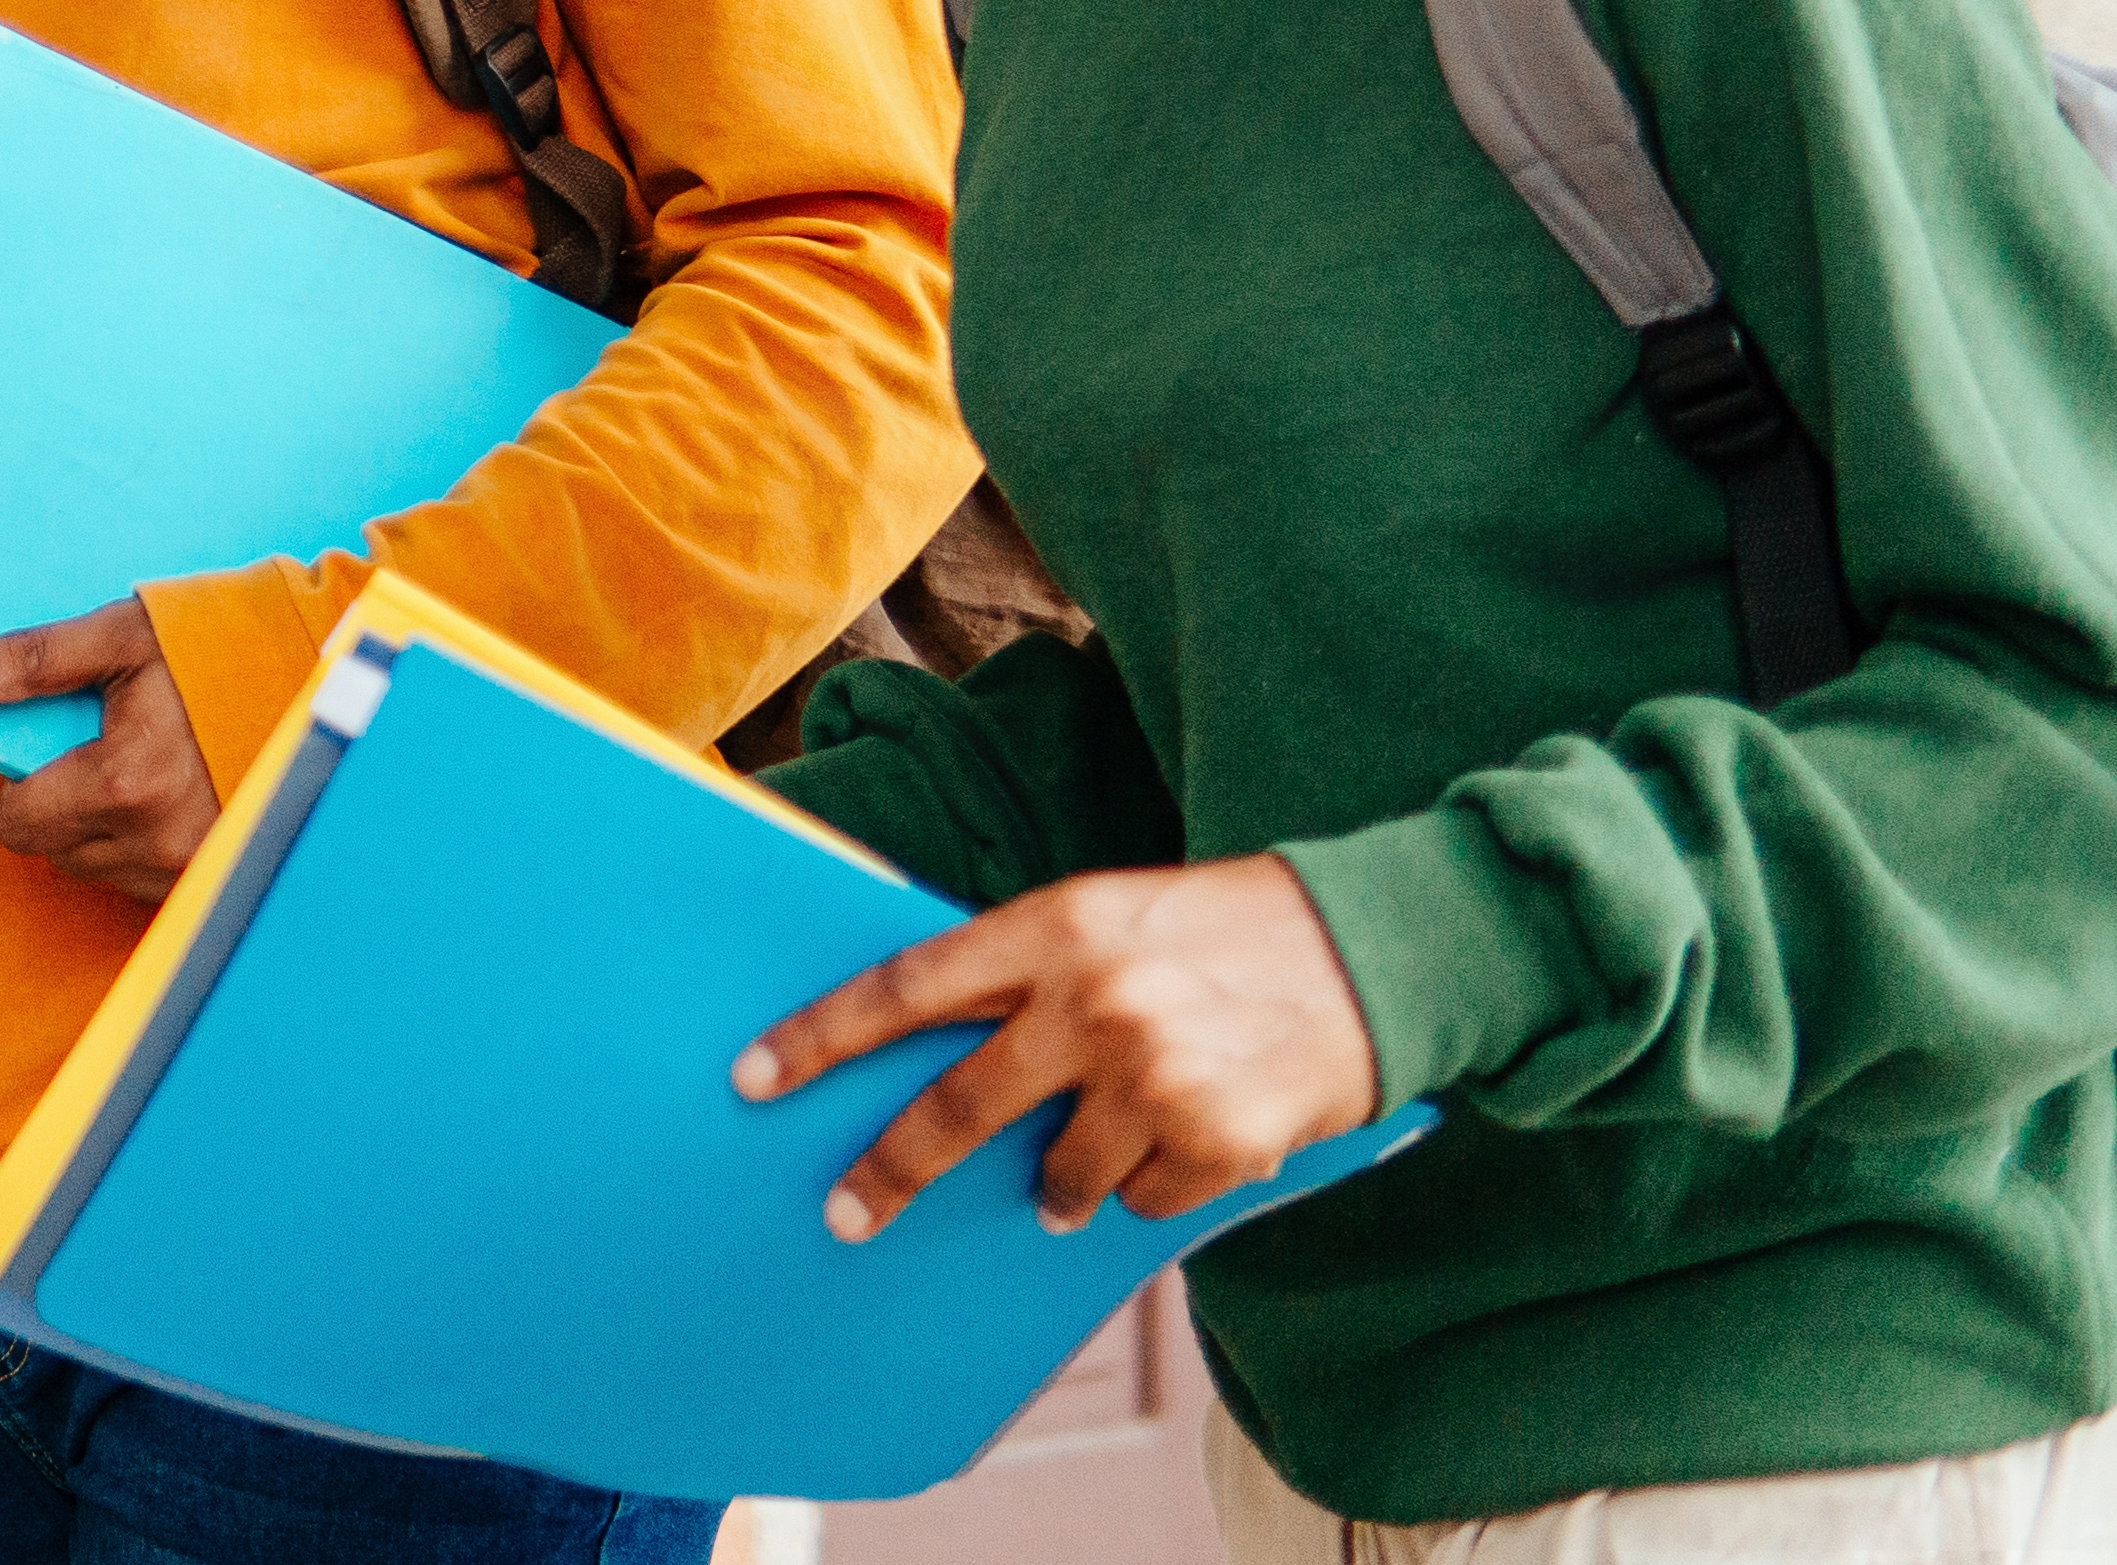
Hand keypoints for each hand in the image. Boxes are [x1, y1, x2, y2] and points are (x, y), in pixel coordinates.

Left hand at [0, 598, 220, 898]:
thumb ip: (30, 662)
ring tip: (148, 767)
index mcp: (126, 782)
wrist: (315, 669)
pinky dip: (148, 846)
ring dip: (107, 829)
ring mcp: (197, 868)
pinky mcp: (222, 878)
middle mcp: (161, 841)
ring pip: (103, 870)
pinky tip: (175, 796)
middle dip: (64, 805)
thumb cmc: (215, 644)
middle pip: (58, 851)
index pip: (20, 824)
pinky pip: (149, 882)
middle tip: (104, 749)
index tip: (50, 750)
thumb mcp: (117, 637)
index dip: (21, 786)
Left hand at [732, 854, 1384, 1236]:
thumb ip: (1025, 977)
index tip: (753, 1077)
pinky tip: (1193, 1130)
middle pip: (958, 1108)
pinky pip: (1145, 1199)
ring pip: (1062, 1175)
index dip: (821, 1038)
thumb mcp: (1107, 916)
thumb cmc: (1222, 929)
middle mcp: (1095, 1004)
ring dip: (1063, 1183)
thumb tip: (930, 1053)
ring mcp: (1155, 1078)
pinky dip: (1153, 1183)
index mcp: (1053, 929)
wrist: (1373, 948)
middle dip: (891, 1168)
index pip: (906, 990)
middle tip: (846, 1211)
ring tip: (1101, 1142)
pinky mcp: (1217, 1141)